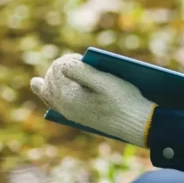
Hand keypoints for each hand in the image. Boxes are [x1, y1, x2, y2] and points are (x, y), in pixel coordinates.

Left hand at [31, 54, 155, 146]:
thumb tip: (63, 66)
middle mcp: (65, 106)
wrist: (134, 125)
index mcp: (69, 96)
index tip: (81, 58)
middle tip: (76, 62)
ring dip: (54, 79)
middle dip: (60, 67)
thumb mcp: (104, 81)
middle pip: (51, 79)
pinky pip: (56, 103)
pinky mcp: (76, 117)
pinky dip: (53, 92)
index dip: (68, 58)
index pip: (58, 69)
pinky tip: (57, 87)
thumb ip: (82, 72)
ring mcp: (69, 113)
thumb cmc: (122, 100)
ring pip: (49, 93)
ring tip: (61, 71)